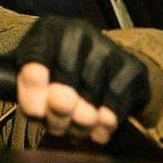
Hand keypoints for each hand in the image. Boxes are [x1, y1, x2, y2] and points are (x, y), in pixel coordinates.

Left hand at [14, 16, 149, 144]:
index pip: (37, 54)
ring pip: (93, 89)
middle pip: (67, 72)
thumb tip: (37, 110)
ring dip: (81, 120)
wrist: (99, 74)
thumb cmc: (53, 77)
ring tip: (73, 132)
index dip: (34, 86)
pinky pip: (117, 100)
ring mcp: (108, 46)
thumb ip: (28, 90)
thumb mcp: (29, 78)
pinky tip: (97, 132)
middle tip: (55, 128)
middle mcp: (79, 31)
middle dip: (58, 108)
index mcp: (48, 29)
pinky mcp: (133, 67)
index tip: (34, 112)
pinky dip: (106, 121)